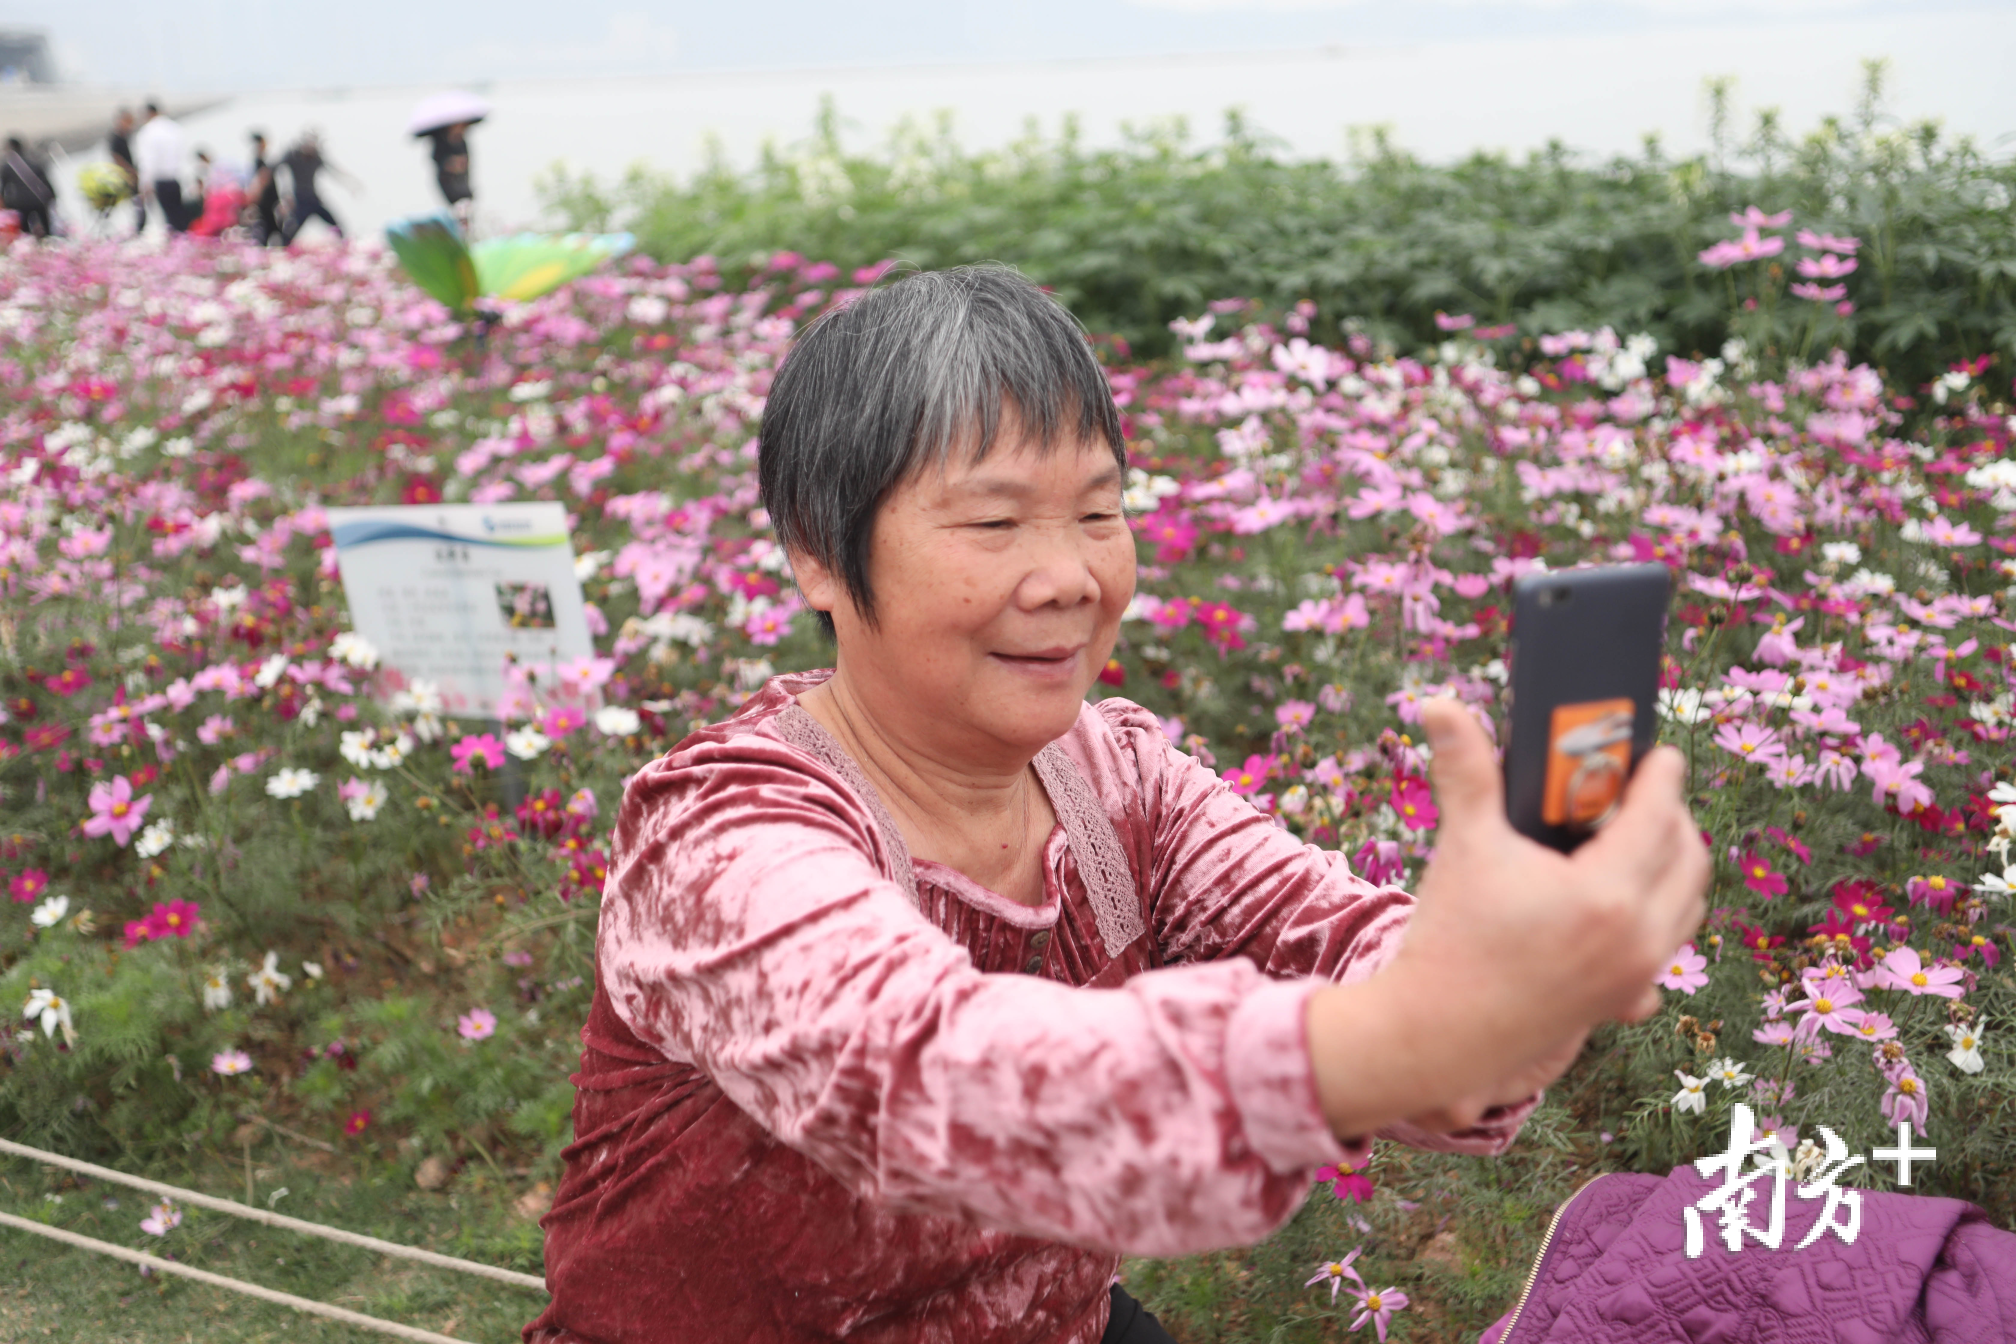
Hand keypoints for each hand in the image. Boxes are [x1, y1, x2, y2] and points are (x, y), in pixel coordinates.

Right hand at [1306, 698, 1706, 1137]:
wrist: (1437, 1034)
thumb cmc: (1451, 936)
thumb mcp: (1465, 845)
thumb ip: (1465, 770)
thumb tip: (1441, 702)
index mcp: (1606, 893)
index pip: (1658, 816)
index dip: (1662, 776)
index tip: (1661, 751)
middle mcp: (1637, 936)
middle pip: (1689, 858)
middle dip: (1673, 817)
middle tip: (1641, 791)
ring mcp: (1638, 974)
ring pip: (1689, 904)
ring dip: (1674, 865)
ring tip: (1636, 838)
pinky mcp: (1625, 999)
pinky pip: (1669, 944)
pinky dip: (1662, 911)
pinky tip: (1624, 898)